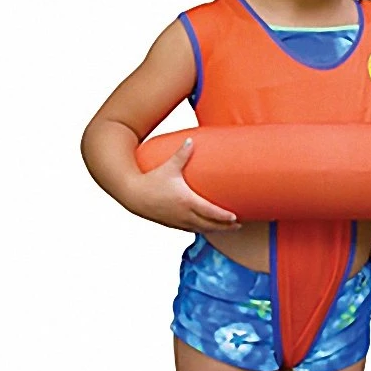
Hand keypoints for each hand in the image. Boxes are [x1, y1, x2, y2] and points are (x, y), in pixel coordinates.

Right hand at [127, 137, 241, 232]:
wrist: (133, 195)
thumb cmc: (151, 180)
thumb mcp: (169, 166)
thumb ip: (182, 154)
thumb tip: (191, 140)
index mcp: (186, 201)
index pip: (210, 212)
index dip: (224, 217)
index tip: (235, 218)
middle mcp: (184, 214)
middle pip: (209, 225)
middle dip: (225, 227)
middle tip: (238, 225)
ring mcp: (178, 221)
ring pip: (201, 229)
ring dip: (215, 230)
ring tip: (227, 228)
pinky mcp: (171, 224)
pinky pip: (190, 230)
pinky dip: (201, 230)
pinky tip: (207, 228)